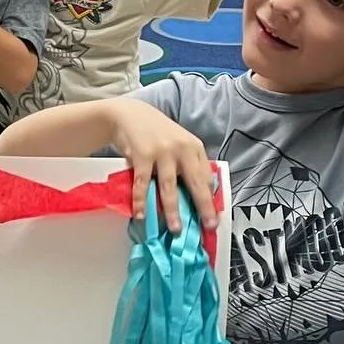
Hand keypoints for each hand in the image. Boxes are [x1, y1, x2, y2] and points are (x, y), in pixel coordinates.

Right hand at [107, 99, 216, 233]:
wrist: (129, 115)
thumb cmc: (156, 133)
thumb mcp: (179, 143)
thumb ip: (188, 164)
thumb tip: (196, 195)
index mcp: (194, 147)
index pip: (206, 177)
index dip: (211, 199)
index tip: (213, 217)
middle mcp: (182, 148)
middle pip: (195, 183)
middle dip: (202, 207)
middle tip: (207, 226)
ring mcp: (162, 152)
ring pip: (169, 187)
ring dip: (172, 210)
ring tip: (175, 228)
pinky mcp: (142, 155)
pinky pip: (143, 184)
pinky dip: (141, 201)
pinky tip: (142, 215)